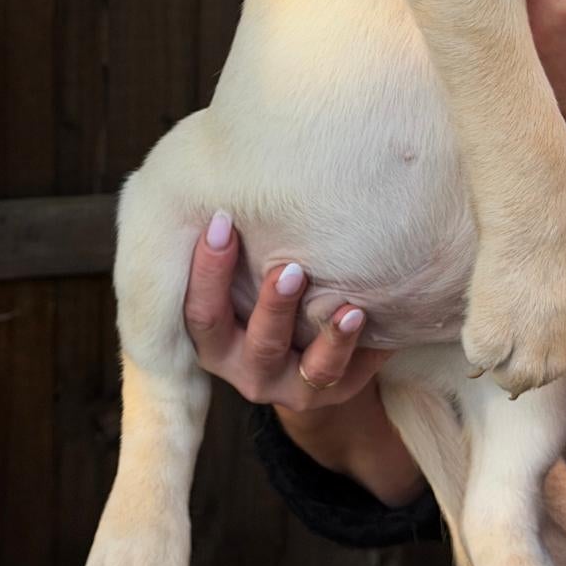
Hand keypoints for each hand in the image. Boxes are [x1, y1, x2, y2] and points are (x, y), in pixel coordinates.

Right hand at [184, 212, 387, 410]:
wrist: (294, 348)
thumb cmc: (252, 289)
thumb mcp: (234, 276)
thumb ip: (231, 245)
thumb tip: (229, 171)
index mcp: (212, 341)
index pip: (201, 313)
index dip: (207, 269)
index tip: (223, 219)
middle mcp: (244, 368)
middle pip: (258, 344)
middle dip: (274, 307)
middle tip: (289, 268)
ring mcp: (288, 386)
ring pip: (309, 369)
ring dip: (327, 336)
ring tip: (347, 307)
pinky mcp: (328, 393)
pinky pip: (344, 376)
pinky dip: (356, 347)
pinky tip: (364, 317)